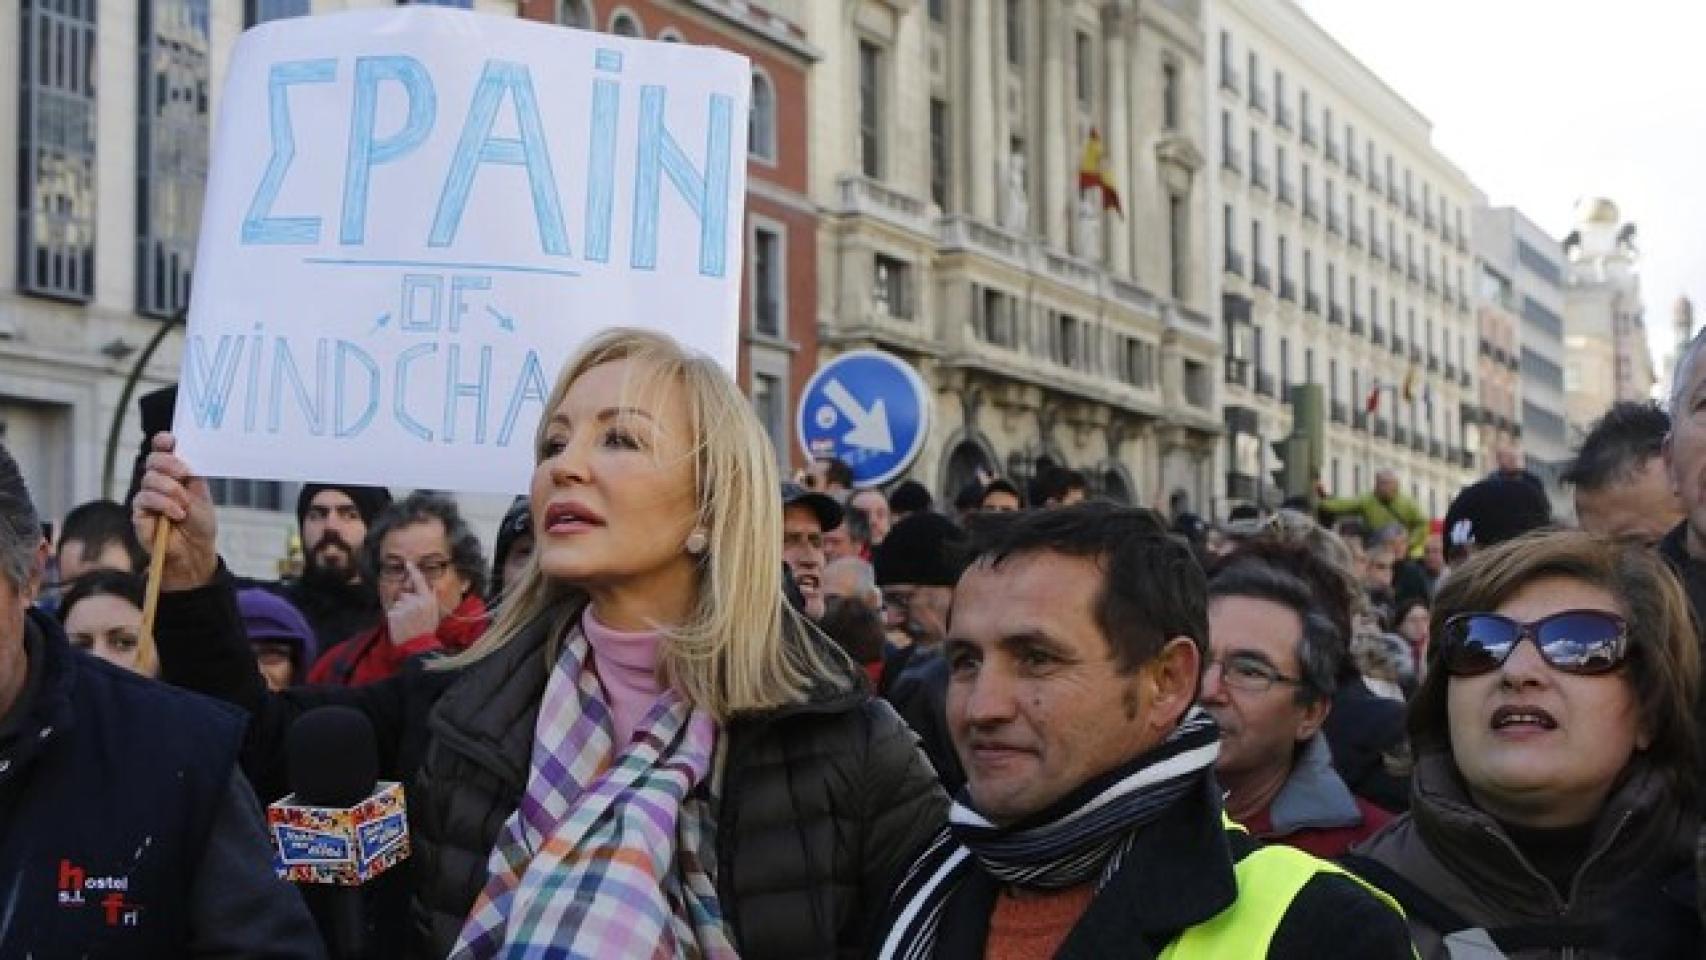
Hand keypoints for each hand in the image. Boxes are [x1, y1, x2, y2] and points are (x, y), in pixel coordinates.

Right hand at [131, 432, 219, 591]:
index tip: (170, 440)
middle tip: (183, 474)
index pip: (162, 450)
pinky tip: (177, 514)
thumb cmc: (199, 523)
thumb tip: (183, 453)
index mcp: (175, 473)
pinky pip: (145, 498)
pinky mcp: (139, 512)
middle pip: (153, 460)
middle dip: (169, 463)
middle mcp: (159, 482)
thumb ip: (191, 475)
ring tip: (184, 505)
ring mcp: (147, 496)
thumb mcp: (201, 495)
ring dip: (171, 490)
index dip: (163, 442)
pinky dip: (164, 504)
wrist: (195, 550)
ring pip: (149, 478)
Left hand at [385, 563, 442, 643]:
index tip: (407, 562)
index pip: (419, 580)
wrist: (417, 646)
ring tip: (407, 622)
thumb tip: (428, 587)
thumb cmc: (427, 630)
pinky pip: (393, 611)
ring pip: (398, 603)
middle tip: (413, 616)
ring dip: (400, 610)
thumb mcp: (434, 613)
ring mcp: (403, 607)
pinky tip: (401, 625)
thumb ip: (430, 599)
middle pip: (406, 594)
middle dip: (407, 602)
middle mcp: (415, 601)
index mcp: (427, 599)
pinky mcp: (393, 614)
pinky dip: (395, 617)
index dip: (413, 570)